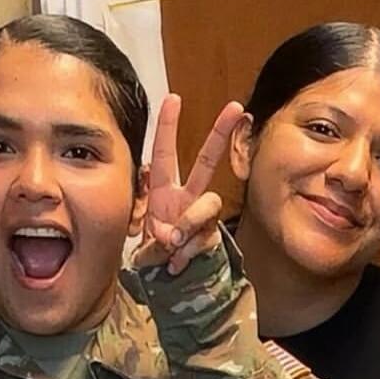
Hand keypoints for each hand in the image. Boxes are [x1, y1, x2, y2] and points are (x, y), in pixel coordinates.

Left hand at [133, 94, 241, 273]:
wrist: (165, 280)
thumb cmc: (153, 253)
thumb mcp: (144, 242)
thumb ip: (156, 240)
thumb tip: (173, 238)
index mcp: (162, 189)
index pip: (165, 153)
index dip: (169, 126)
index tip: (173, 98)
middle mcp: (186, 197)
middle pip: (207, 160)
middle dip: (220, 132)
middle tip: (235, 108)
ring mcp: (201, 216)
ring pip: (208, 205)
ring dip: (189, 223)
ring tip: (172, 243)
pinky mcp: (211, 236)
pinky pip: (206, 238)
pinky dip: (188, 253)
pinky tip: (175, 263)